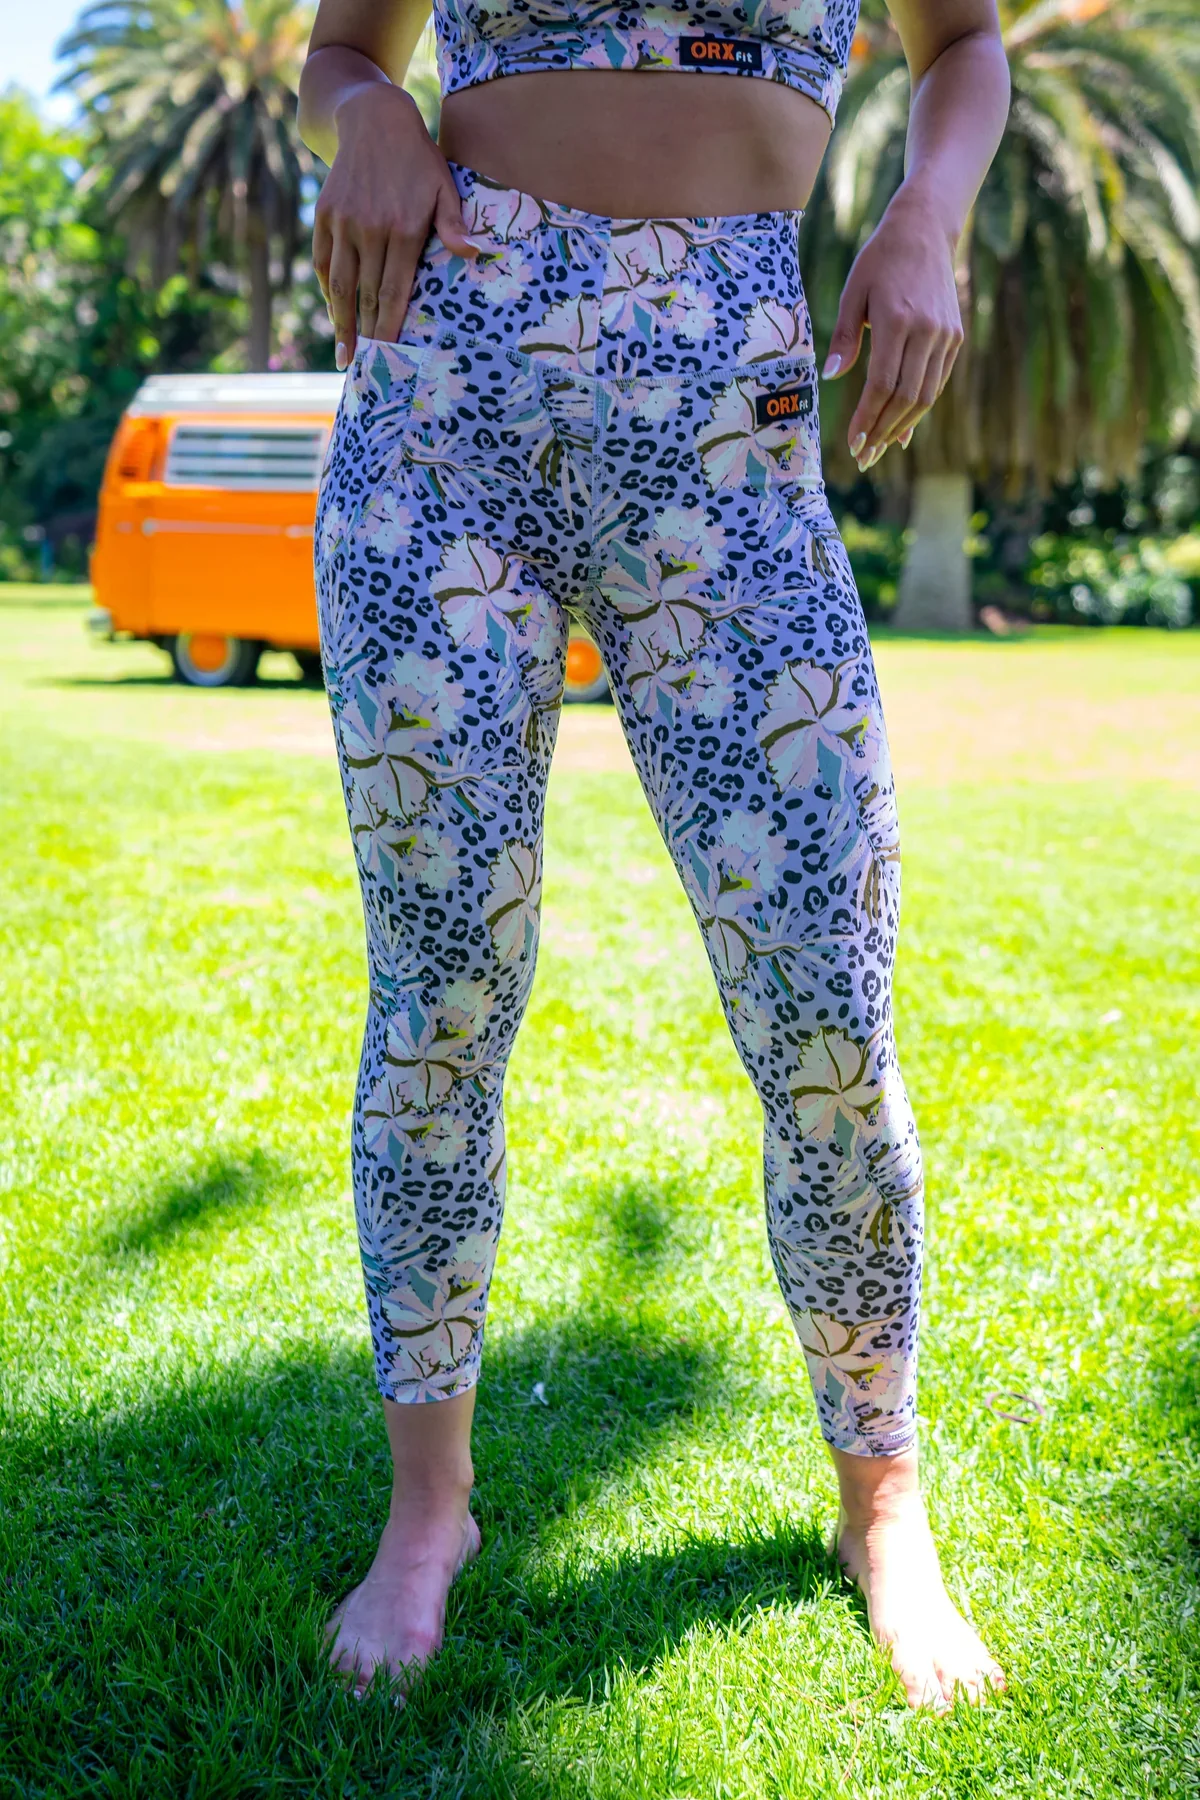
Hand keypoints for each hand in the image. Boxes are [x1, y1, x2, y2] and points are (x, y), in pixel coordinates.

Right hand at [312, 83, 478, 369]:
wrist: (374, 120)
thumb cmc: (419, 161)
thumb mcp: (444, 187)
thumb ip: (454, 224)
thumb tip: (472, 254)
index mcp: (403, 229)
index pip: (393, 292)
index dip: (388, 327)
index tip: (386, 355)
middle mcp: (370, 229)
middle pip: (365, 295)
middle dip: (364, 334)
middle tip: (363, 367)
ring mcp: (344, 222)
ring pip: (341, 283)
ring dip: (341, 321)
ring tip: (344, 352)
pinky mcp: (325, 214)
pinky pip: (325, 262)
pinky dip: (329, 289)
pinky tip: (335, 311)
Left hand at [821, 188, 963, 470]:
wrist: (924, 230)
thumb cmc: (880, 260)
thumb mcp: (853, 292)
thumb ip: (844, 338)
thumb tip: (833, 377)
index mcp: (898, 320)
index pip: (883, 384)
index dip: (867, 418)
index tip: (853, 442)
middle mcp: (927, 331)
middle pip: (907, 398)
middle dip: (883, 432)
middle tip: (864, 457)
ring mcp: (946, 335)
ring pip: (926, 396)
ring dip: (901, 427)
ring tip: (879, 448)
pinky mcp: (955, 337)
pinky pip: (937, 382)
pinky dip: (918, 409)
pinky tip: (901, 428)